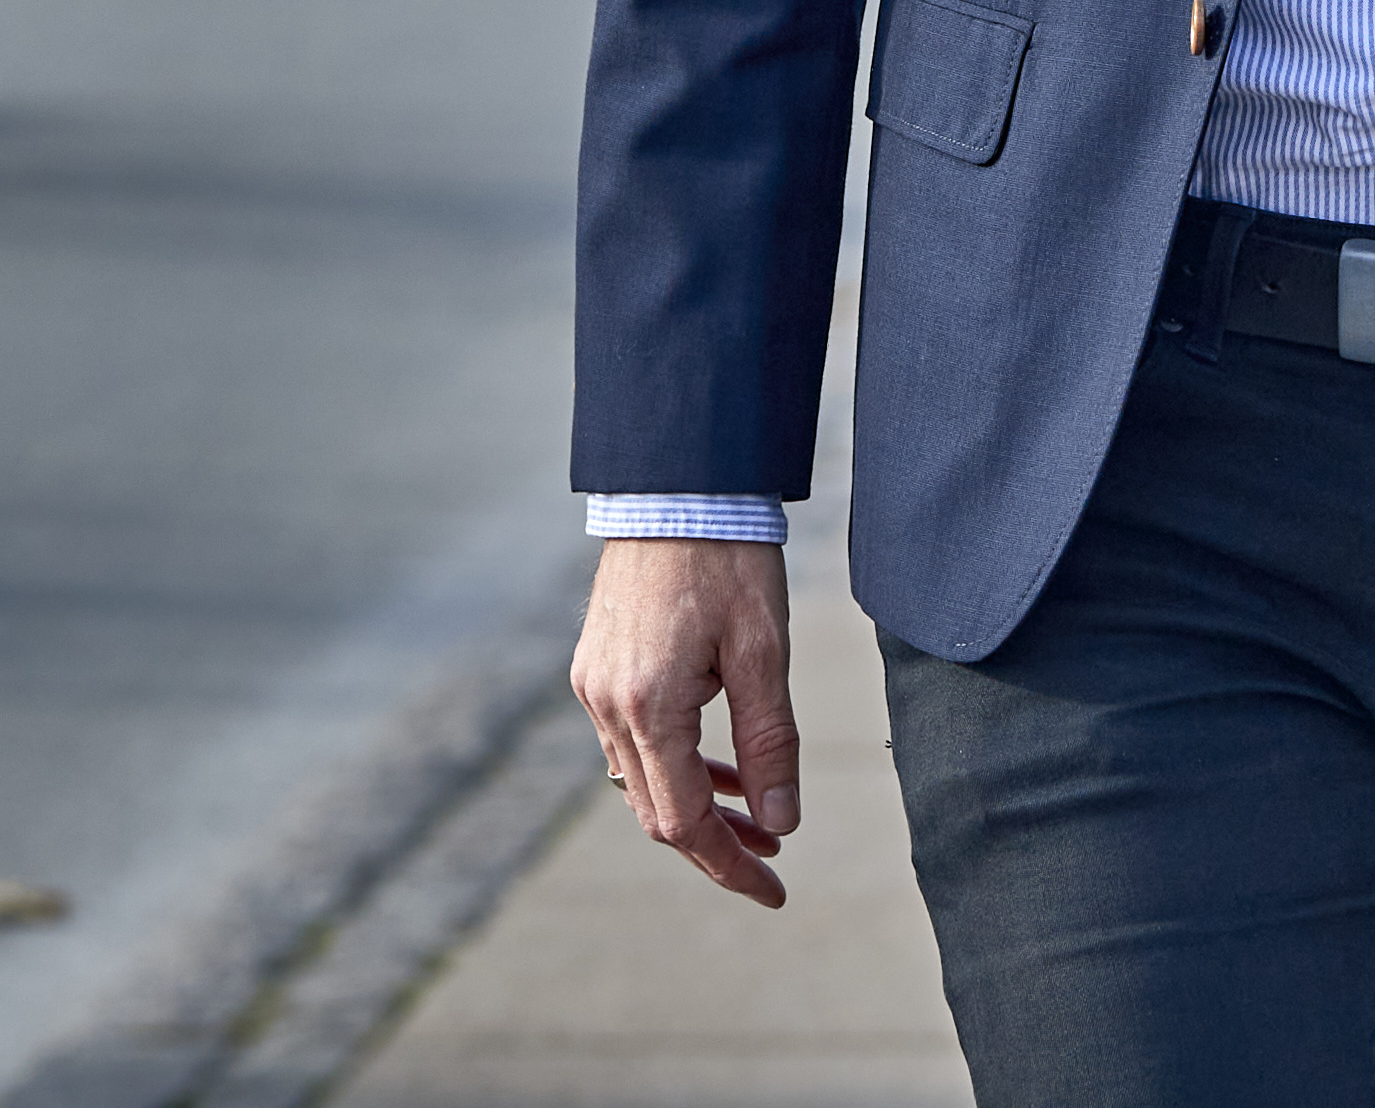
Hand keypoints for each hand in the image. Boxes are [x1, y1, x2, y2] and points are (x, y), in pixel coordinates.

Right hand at [567, 537, 798, 907]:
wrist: (676, 485)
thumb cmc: (727, 558)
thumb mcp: (763, 652)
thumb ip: (769, 742)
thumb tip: (780, 821)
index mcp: (648, 706)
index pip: (684, 821)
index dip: (731, 864)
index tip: (774, 889)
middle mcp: (606, 704)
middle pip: (656, 811)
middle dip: (716, 844)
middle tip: (774, 859)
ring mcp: (594, 685)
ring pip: (641, 780)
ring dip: (696, 807)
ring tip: (758, 818)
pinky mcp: (596, 666)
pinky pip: (632, 742)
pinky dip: (675, 766)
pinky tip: (719, 770)